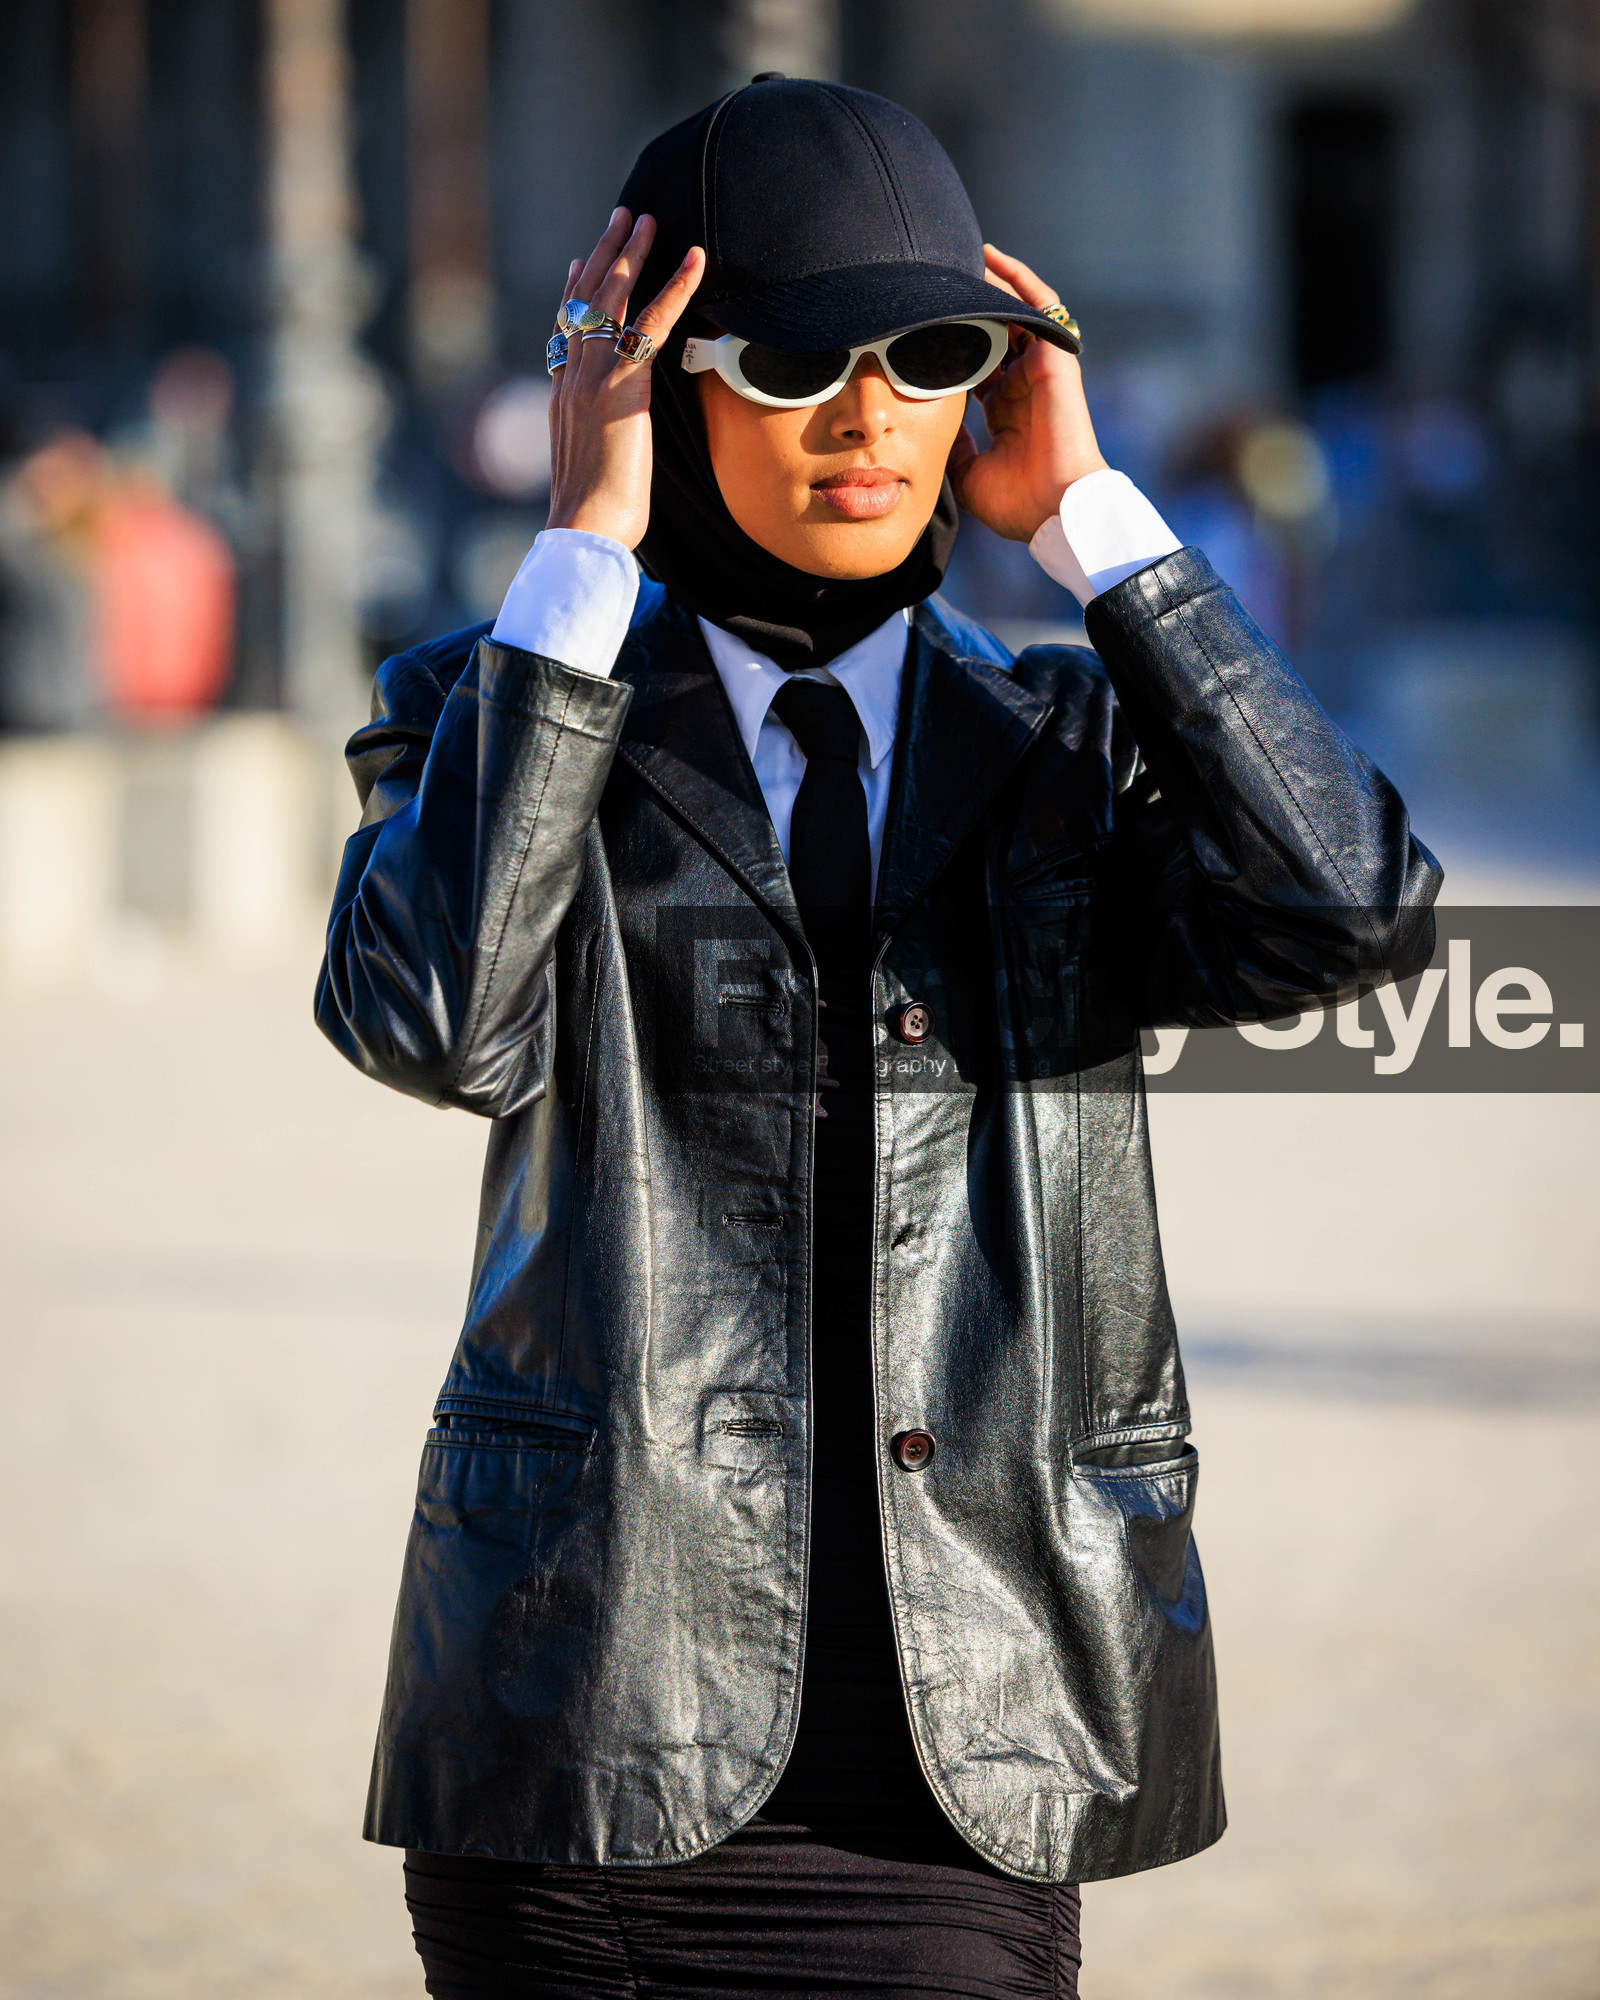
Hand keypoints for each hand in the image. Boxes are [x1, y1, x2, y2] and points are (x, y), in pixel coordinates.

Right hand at [547, 210, 705, 548]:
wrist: (585, 525)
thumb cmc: (594, 513)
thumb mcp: (591, 462)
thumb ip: (598, 433)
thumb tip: (610, 433)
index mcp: (561, 394)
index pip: (565, 329)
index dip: (572, 291)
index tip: (577, 261)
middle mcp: (571, 375)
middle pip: (584, 298)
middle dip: (604, 253)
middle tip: (622, 217)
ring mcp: (593, 375)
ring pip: (611, 297)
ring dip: (631, 252)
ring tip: (647, 218)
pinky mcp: (623, 383)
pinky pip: (652, 323)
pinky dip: (675, 287)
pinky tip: (693, 259)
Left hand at [947, 245, 1107, 542]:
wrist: (1056, 509)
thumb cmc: (1019, 503)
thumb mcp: (970, 474)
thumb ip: (954, 445)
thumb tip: (932, 423)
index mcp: (1006, 412)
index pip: (976, 366)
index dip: (950, 346)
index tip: (917, 327)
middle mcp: (1023, 386)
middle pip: (992, 333)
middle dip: (965, 309)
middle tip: (931, 281)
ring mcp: (1040, 369)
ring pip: (1012, 313)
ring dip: (986, 285)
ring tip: (953, 259)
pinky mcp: (1055, 358)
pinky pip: (1039, 306)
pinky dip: (1017, 280)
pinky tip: (990, 257)